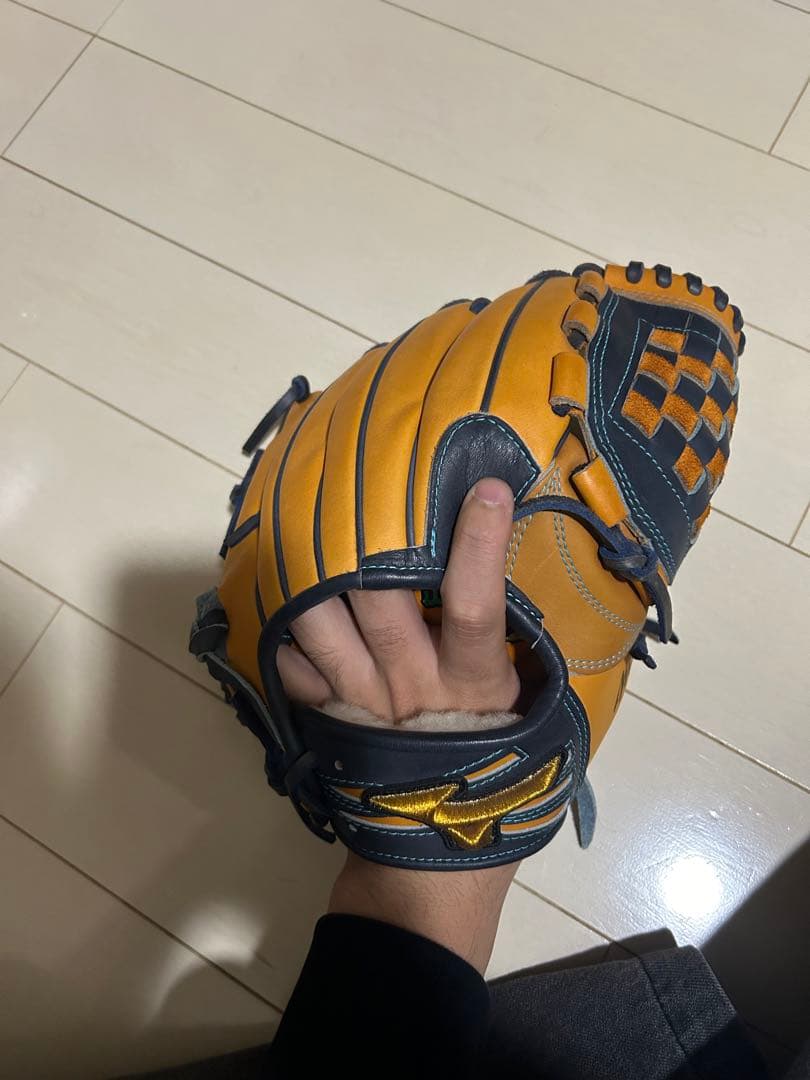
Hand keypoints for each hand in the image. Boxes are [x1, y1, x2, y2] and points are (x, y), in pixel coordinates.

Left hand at [278, 476, 521, 973]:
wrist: (435, 854)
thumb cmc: (497, 766)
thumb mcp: (530, 708)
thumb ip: (527, 651)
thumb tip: (552, 584)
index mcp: (472, 681)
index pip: (475, 603)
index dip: (479, 544)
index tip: (489, 487)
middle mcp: (409, 683)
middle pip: (378, 601)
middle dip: (366, 543)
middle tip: (359, 484)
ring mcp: (360, 701)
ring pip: (322, 626)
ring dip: (312, 578)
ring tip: (309, 526)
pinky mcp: (326, 718)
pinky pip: (292, 666)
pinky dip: (286, 632)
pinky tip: (286, 601)